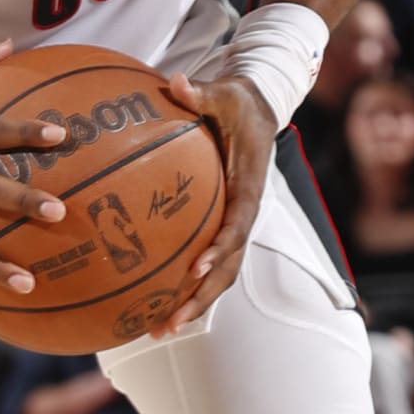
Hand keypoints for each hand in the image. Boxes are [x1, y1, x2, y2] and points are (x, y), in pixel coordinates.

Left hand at [147, 69, 269, 336]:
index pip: (236, 226)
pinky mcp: (222, 227)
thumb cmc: (238, 101)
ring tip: (159, 331)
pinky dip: (187, 288)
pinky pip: (207, 263)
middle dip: (200, 299)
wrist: (258, 109)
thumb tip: (175, 82)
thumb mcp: (224, 92)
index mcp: (248, 188)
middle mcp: (244, 214)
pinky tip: (155, 305)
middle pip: (228, 268)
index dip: (218, 250)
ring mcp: (234, 225)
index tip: (194, 269)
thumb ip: (200, 92)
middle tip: (169, 324)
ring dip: (193, 305)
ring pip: (219, 275)